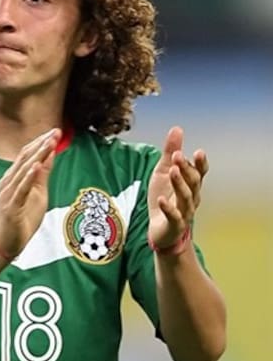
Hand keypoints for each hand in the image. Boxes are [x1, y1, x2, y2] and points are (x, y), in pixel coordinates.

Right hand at [0, 128, 59, 258]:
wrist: (5, 243)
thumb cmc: (20, 219)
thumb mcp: (37, 194)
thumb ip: (41, 175)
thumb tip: (50, 155)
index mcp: (14, 177)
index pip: (27, 155)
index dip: (41, 142)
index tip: (55, 131)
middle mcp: (9, 182)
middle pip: (25, 158)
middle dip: (41, 144)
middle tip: (55, 132)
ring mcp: (9, 194)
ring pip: (23, 170)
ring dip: (37, 155)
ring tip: (49, 143)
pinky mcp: (11, 207)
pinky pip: (20, 190)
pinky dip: (28, 177)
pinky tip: (35, 166)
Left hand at [147, 126, 208, 250]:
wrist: (161, 231)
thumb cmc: (165, 198)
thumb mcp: (163, 172)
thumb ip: (170, 152)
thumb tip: (177, 128)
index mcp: (190, 185)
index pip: (199, 173)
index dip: (200, 164)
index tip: (198, 152)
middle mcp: (191, 198)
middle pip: (193, 183)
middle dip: (186, 170)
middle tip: (177, 157)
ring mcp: (184, 212)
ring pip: (185, 198)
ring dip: (179, 184)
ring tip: (172, 171)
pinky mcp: (174, 225)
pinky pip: (173, 217)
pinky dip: (169, 208)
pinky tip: (162, 200)